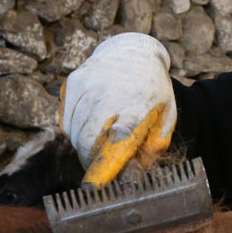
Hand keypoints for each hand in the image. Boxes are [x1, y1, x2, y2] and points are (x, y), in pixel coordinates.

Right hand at [59, 33, 175, 186]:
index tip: (98, 180)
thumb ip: (155, 145)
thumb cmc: (152, 90)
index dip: (107, 160)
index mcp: (138, 103)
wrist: (135, 52)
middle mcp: (110, 92)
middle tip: (97, 166)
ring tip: (95, 141)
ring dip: (81, 144)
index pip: (120, 135)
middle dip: (89, 160)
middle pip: (87, 139)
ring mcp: (88, 84)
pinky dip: (73, 128)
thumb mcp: (166, 116)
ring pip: (73, 130)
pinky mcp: (73, 81)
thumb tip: (138, 171)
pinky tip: (87, 123)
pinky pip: (65, 117)